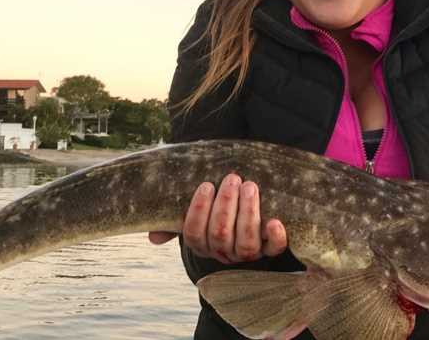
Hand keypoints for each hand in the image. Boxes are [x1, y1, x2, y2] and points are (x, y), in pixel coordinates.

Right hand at [148, 173, 287, 263]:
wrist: (243, 204)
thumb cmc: (213, 202)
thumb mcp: (191, 210)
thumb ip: (172, 221)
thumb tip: (152, 238)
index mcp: (202, 242)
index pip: (194, 233)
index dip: (199, 210)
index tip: (207, 184)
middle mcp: (223, 251)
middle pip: (220, 235)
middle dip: (226, 206)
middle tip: (232, 177)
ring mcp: (247, 251)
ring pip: (245, 243)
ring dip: (247, 213)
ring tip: (250, 186)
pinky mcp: (270, 248)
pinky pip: (274, 249)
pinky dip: (275, 237)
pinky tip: (275, 221)